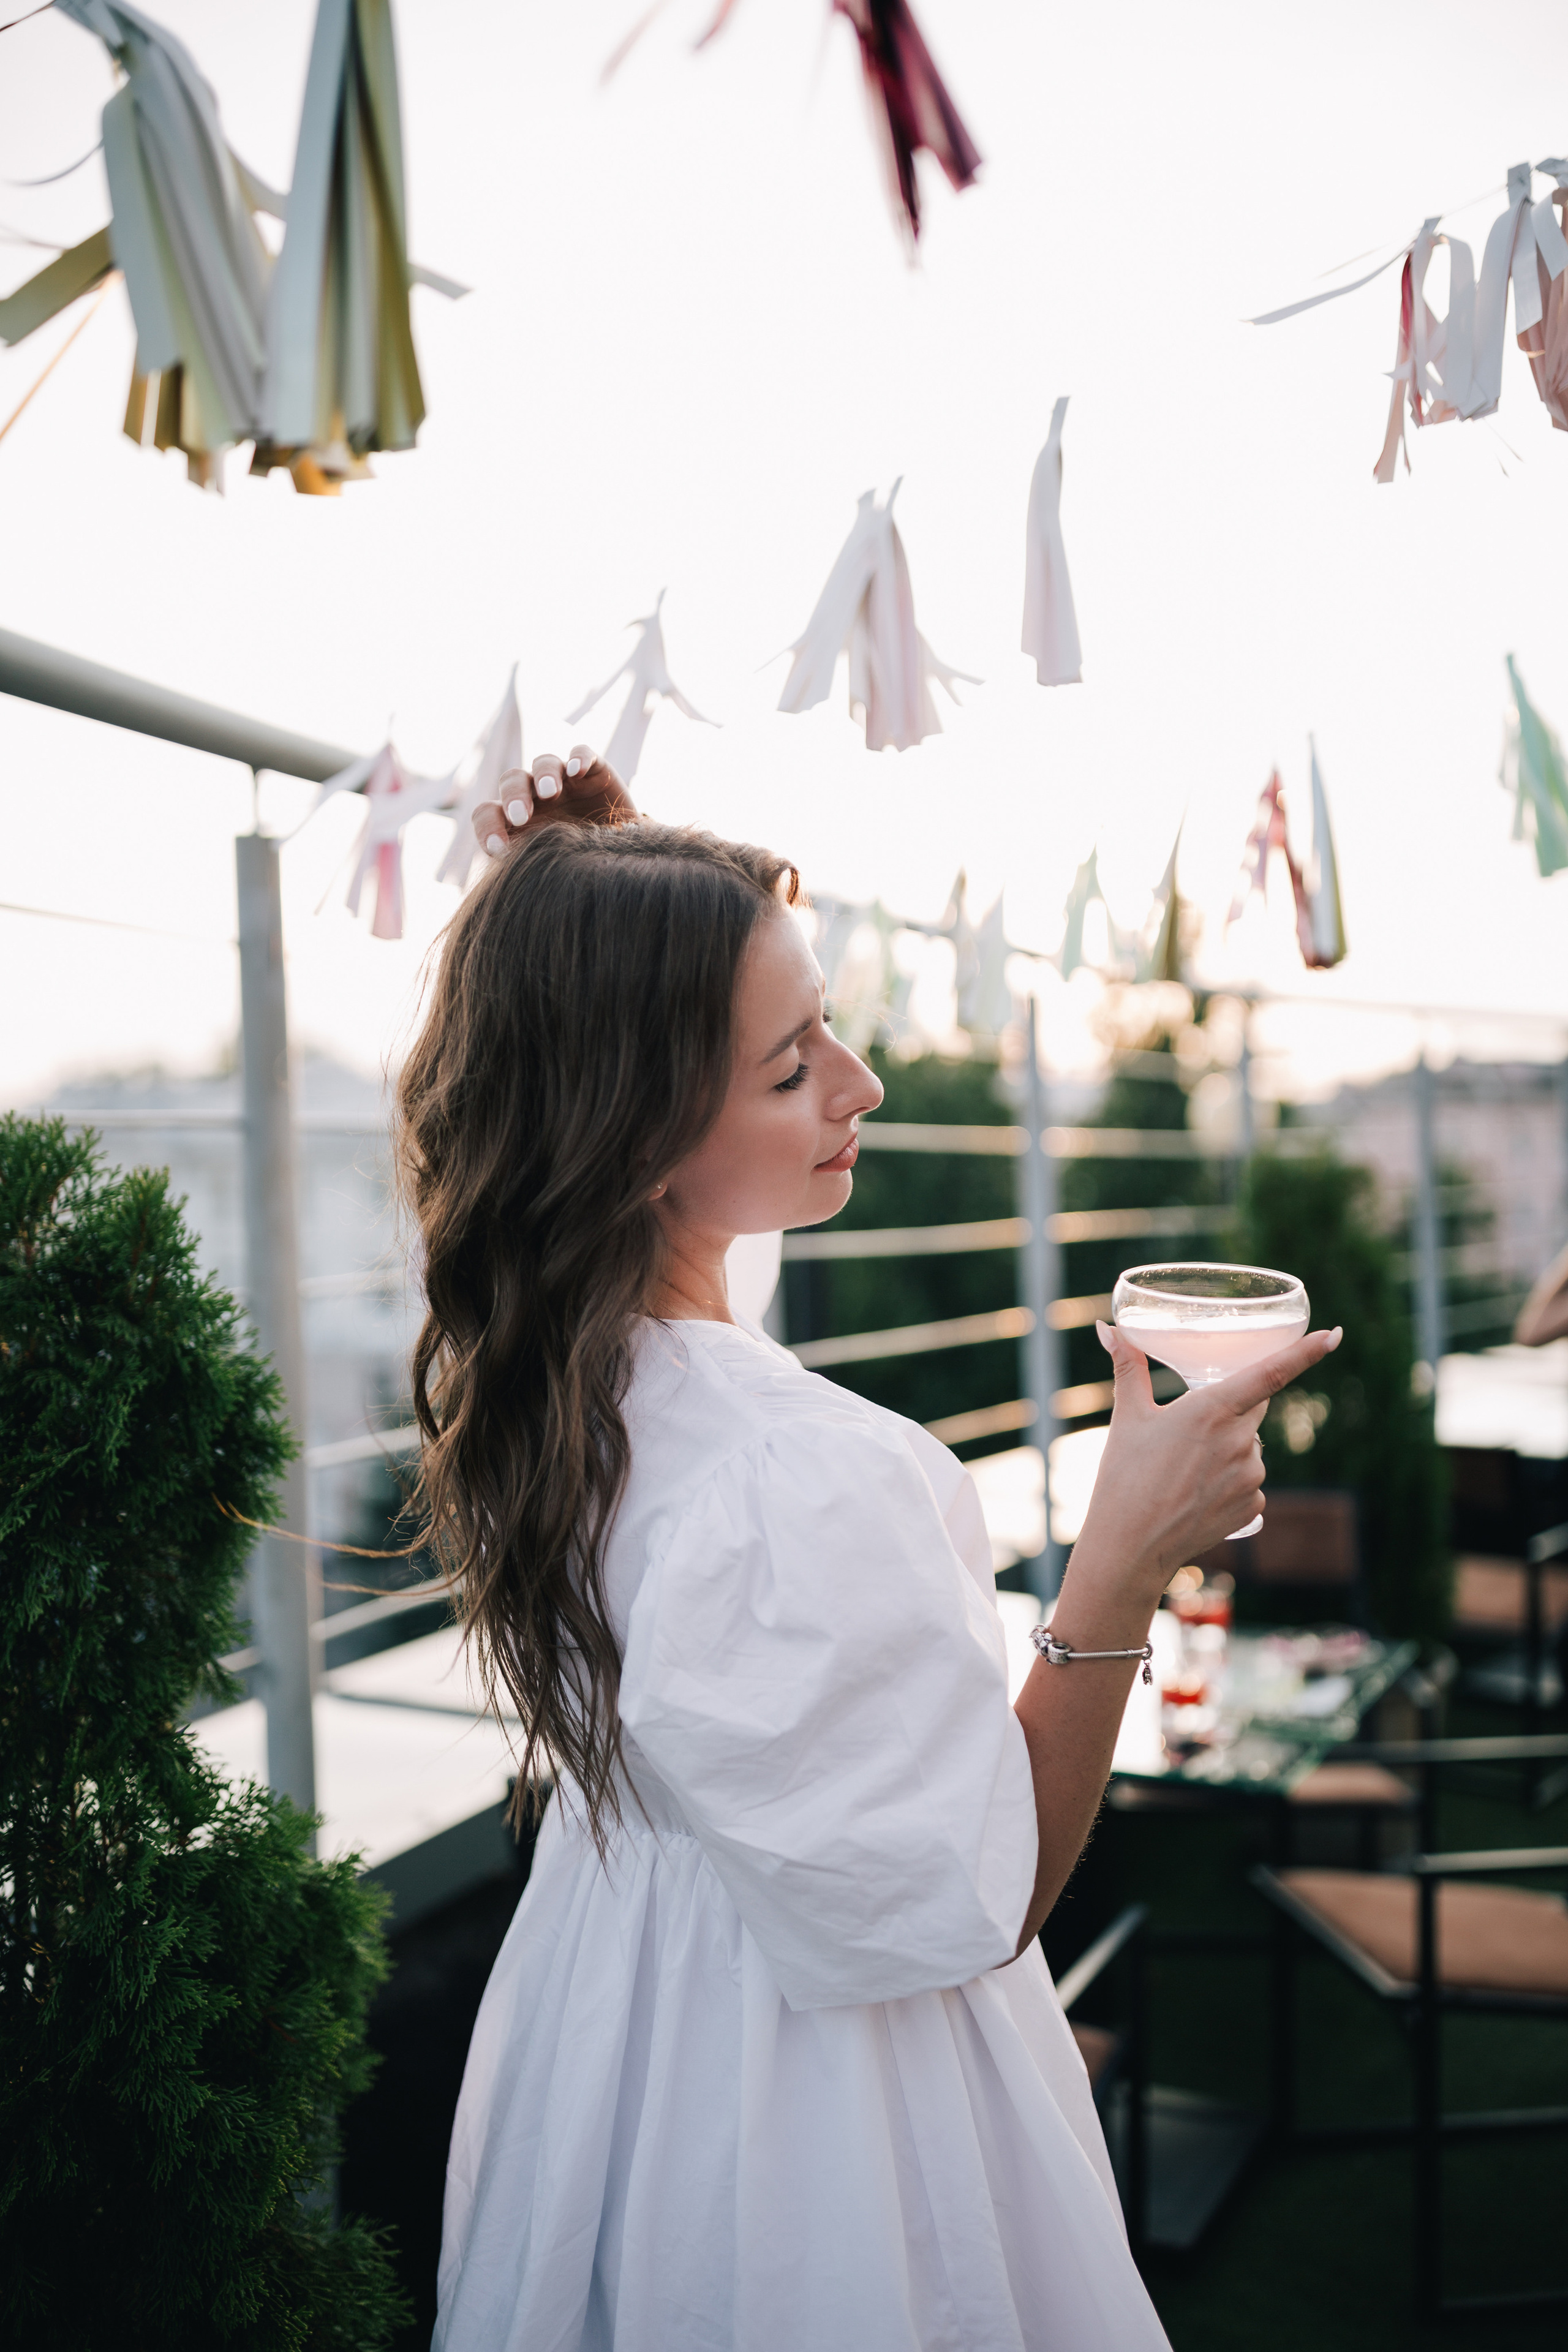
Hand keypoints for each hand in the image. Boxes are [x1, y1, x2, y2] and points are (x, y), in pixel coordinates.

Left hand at [473, 744, 637, 856]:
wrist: (622, 856)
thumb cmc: (580, 866)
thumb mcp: (553, 871)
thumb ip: (528, 871)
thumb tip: (509, 885)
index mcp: (516, 820)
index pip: (488, 813)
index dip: (487, 827)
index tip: (498, 849)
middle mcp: (536, 796)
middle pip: (513, 781)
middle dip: (514, 796)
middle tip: (520, 817)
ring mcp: (564, 780)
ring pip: (544, 763)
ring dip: (544, 775)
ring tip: (550, 791)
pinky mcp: (592, 770)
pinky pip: (583, 754)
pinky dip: (579, 758)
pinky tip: (578, 770)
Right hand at [1070, 1318, 1343, 1600]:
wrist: (1130, 1546)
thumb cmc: (1124, 1477)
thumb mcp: (1127, 1417)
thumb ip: (1129, 1367)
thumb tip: (1109, 1329)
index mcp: (1211, 1409)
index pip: (1270, 1373)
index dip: (1305, 1352)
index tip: (1334, 1335)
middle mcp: (1239, 1440)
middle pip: (1253, 1407)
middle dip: (1229, 1410)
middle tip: (1189, 1430)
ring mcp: (1250, 1476)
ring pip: (1249, 1447)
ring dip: (1227, 1449)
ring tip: (1183, 1471)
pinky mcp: (1253, 1506)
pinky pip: (1250, 1482)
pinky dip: (1230, 1483)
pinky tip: (1197, 1495)